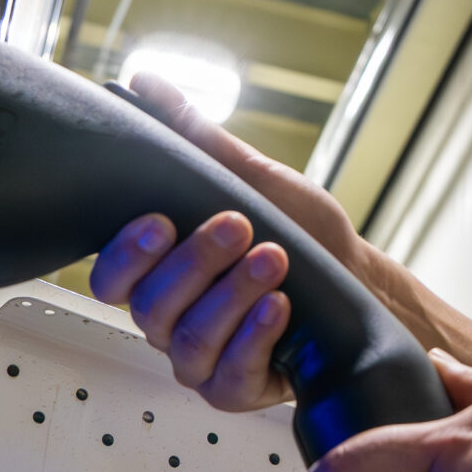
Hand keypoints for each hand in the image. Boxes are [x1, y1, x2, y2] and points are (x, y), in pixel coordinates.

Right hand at [87, 73, 381, 412]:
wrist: (359, 279)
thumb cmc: (301, 232)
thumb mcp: (253, 179)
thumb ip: (197, 139)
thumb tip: (146, 83)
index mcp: (161, 272)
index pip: (112, 277)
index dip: (127, 253)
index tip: (163, 220)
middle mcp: (171, 318)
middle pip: (149, 306)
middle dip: (195, 263)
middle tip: (239, 225)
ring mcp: (200, 358)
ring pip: (188, 340)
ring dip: (231, 295)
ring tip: (274, 259)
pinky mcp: (236, 388)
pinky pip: (230, 374)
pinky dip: (255, 335)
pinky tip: (280, 306)